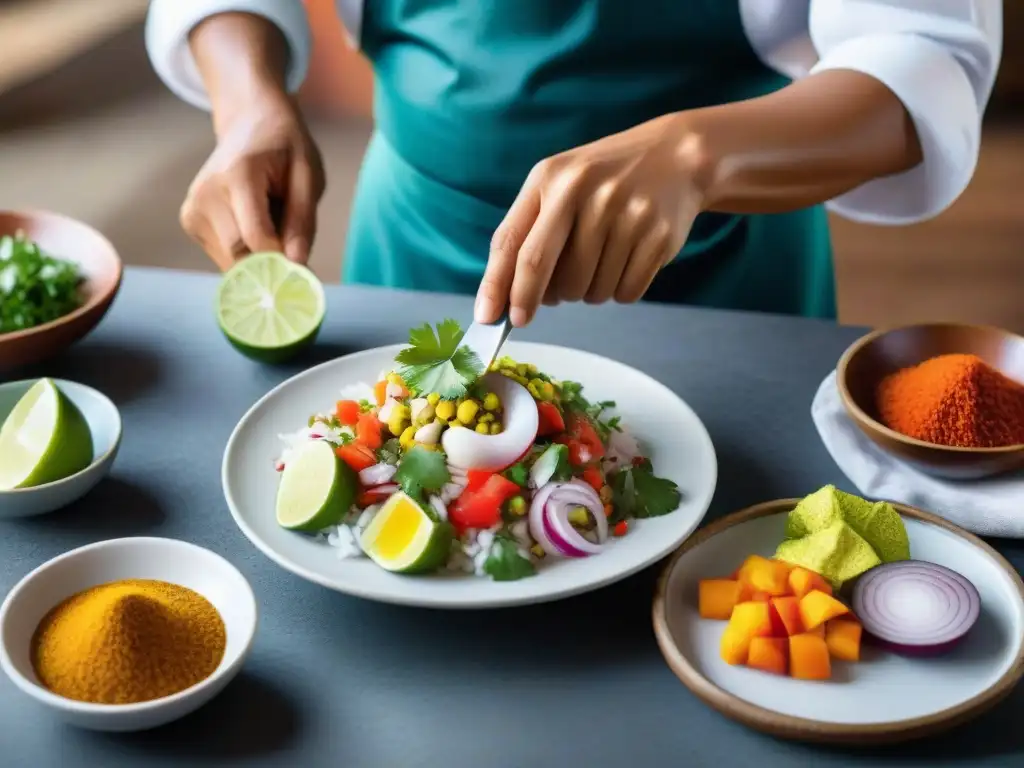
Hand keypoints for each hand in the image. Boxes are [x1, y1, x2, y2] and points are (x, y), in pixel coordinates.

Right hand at [179, 90, 324, 270]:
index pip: (256, 238)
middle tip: (292, 245)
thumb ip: (303, 220)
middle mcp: (206, 194)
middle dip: (270, 262)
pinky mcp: (189, 221)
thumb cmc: (284, 146)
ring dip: (257, 256)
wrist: (249, 122)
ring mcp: (192, 208)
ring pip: (230, 261)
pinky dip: (244, 252)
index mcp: (237, 176)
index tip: (304, 262)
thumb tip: (297, 262)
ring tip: (269, 222)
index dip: (282, 258)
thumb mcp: (308, 175)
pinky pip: (223, 255)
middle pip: (239, 255)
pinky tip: (252, 224)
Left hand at [475, 114, 707, 325]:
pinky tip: (627, 260)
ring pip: (590, 292)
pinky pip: (625, 293)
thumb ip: (528, 234)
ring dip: (589, 291)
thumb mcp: (559, 185)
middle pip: (553, 278)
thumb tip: (506, 300)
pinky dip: (620, 289)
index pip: (514, 244)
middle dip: (548, 298)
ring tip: (602, 257)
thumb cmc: (603, 180)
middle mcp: (587, 193)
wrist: (677, 156)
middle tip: (558, 291)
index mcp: (551, 179)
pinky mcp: (658, 236)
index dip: (499, 287)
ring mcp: (626, 214)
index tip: (490, 318)